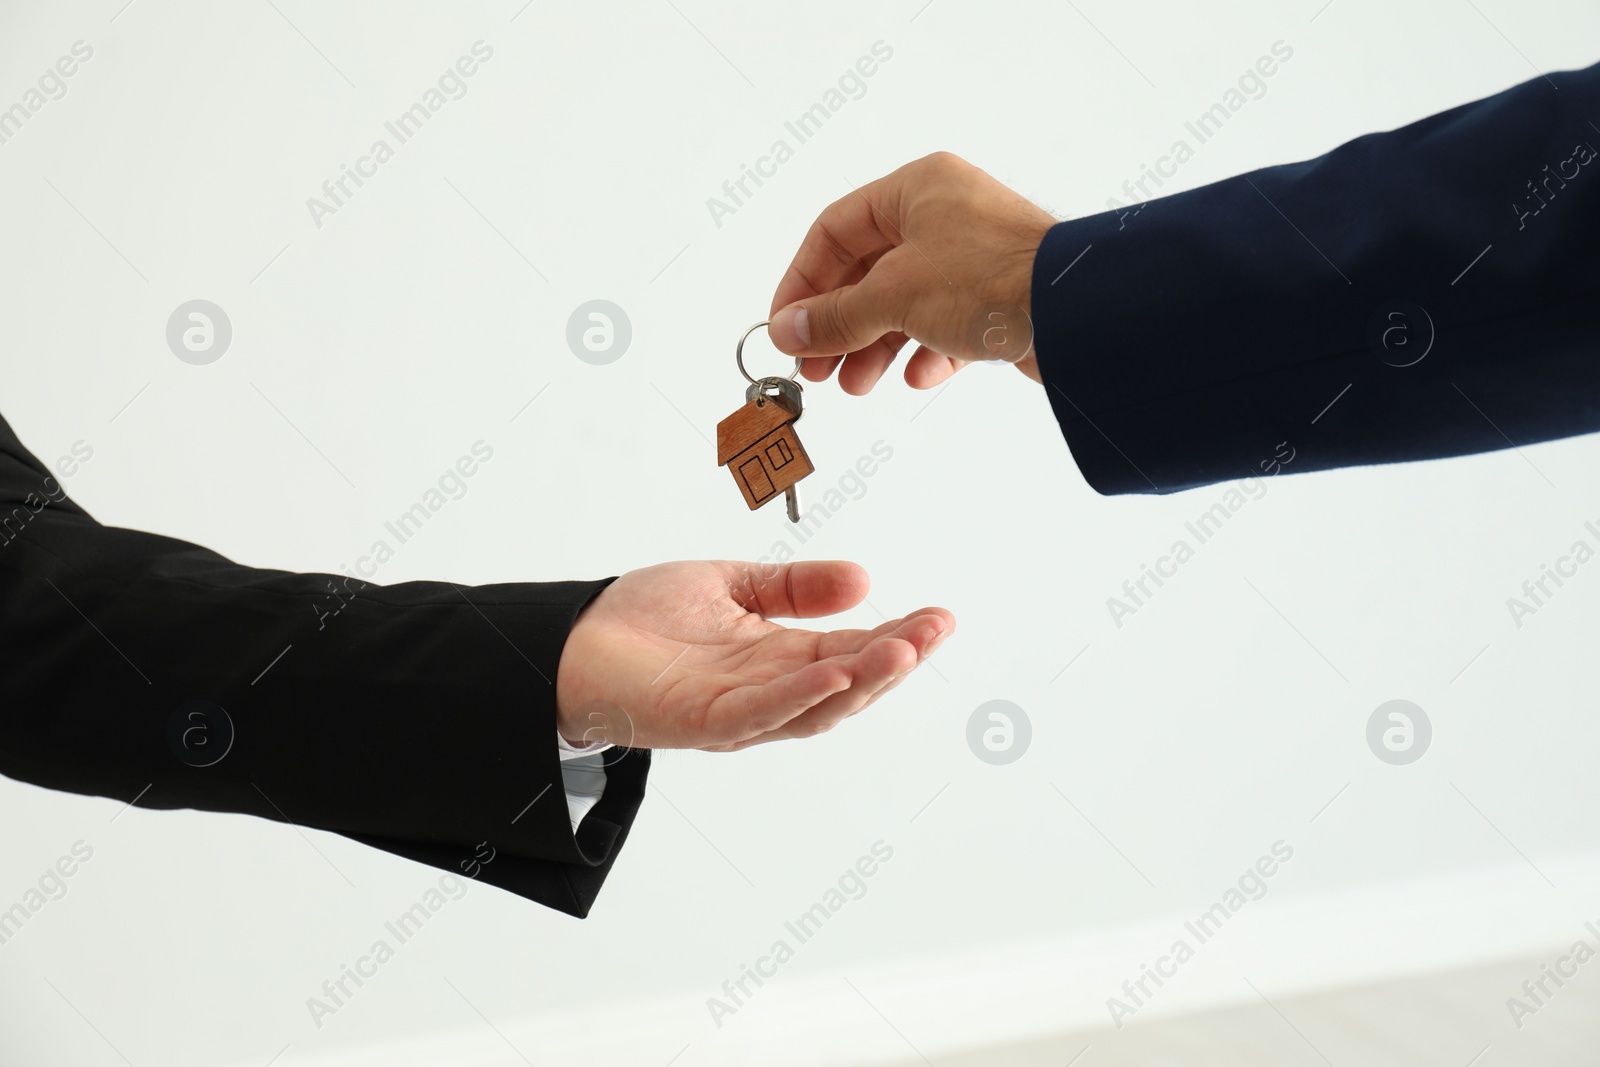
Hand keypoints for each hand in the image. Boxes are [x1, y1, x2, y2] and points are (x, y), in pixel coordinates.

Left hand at [554, 560, 951, 751]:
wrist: (570, 641)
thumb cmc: (643, 620)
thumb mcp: (734, 585)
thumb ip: (794, 587)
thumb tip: (861, 579)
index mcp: (779, 659)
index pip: (853, 648)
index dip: (898, 634)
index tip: (940, 615)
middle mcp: (769, 692)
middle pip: (847, 681)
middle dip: (896, 658)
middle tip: (937, 629)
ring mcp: (740, 713)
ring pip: (817, 704)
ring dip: (864, 679)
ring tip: (905, 650)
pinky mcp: (705, 722)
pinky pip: (763, 712)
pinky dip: (802, 694)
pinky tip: (836, 669)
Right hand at [768, 152, 1055, 394]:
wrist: (1077, 312)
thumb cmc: (994, 278)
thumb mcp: (894, 296)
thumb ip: (835, 315)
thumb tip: (788, 331)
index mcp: (915, 189)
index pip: (835, 230)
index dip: (803, 280)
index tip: (786, 326)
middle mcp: (945, 214)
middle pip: (868, 270)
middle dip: (839, 324)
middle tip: (816, 365)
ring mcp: (974, 256)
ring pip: (906, 302)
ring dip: (876, 345)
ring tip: (857, 383)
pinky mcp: (999, 297)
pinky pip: (947, 324)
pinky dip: (926, 351)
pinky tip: (918, 376)